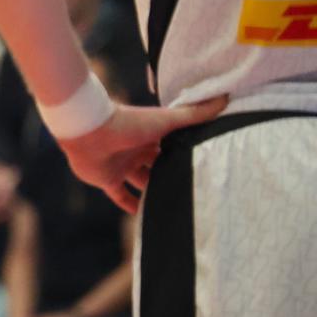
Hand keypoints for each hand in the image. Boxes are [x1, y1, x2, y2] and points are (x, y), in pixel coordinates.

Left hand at [59, 97, 227, 212]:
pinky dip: (131, 206)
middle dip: (171, 177)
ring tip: (174, 208)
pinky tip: (144, 218)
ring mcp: (121, 165)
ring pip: (141, 183)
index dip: (186, 158)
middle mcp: (137, 150)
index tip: (205, 171)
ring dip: (153, 194)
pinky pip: (120, 195)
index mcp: (152, 136)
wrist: (90, 130)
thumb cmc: (129, 122)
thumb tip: (226, 99)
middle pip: (158, 168)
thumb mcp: (167, 121)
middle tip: (192, 195)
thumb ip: (195, 114)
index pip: (173, 149)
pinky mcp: (107, 179)